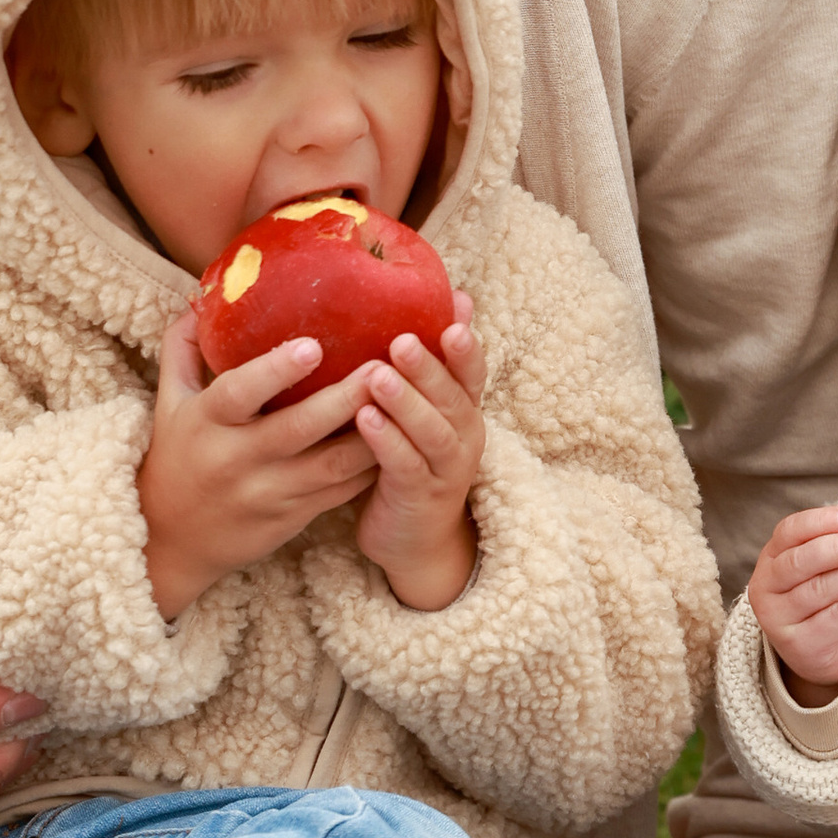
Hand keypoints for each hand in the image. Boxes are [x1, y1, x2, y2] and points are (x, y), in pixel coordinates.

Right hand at [136, 315, 381, 620]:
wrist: (172, 540)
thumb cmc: (176, 455)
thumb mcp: (170, 402)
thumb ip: (183, 348)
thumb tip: (201, 297)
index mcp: (206, 423)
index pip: (238, 393)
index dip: (275, 371)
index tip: (313, 344)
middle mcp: (237, 460)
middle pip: (298, 429)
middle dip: (344, 398)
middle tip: (383, 365)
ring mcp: (268, 492)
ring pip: (331, 466)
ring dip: (372, 433)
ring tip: (407, 397)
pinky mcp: (292, 517)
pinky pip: (340, 491)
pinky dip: (371, 466)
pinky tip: (401, 435)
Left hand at [351, 294, 485, 611]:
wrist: (416, 540)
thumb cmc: (413, 459)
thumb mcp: (427, 412)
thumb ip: (432, 363)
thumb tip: (454, 297)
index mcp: (465, 410)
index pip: (472, 372)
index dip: (466, 347)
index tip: (454, 319)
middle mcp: (465, 436)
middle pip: (452, 397)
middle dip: (428, 368)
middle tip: (401, 341)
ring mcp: (446, 469)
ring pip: (432, 432)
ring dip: (406, 402)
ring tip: (376, 376)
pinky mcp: (420, 497)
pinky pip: (405, 465)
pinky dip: (387, 441)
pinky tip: (365, 419)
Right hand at [748, 502, 837, 703]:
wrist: (816, 650)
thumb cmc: (821, 596)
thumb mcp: (821, 567)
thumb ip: (837, 544)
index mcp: (771, 557)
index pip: (789, 531)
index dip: (821, 521)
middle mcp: (766, 586)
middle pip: (800, 561)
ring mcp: (778, 618)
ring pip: (820, 590)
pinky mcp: (799, 643)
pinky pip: (836, 616)